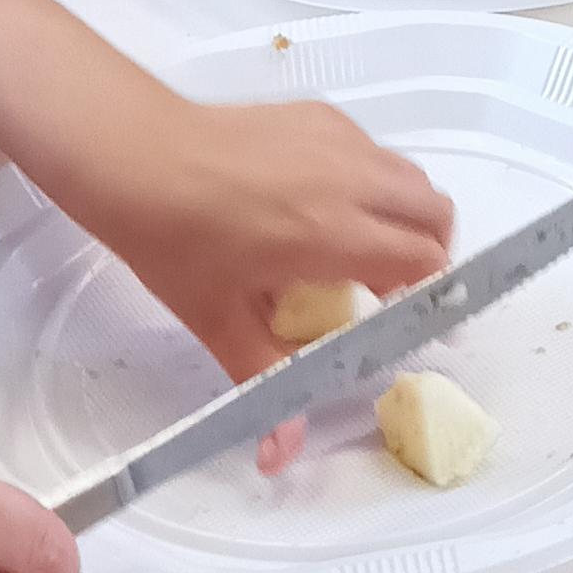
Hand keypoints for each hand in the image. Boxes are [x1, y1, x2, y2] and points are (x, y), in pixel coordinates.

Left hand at [66, 93, 453, 470]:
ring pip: (409, 177)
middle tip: (393, 286)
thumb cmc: (174, 240)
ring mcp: (340, 141)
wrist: (136, 156)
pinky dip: (371, 180)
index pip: (425, 262)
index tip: (407, 319)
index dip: (429, 294)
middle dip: (431, 253)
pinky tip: (322, 201)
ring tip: (362, 245)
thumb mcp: (219, 321)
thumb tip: (280, 456)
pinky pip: (372, 151)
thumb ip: (266, 383)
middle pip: (436, 213)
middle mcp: (353, 181)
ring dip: (405, 214)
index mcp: (336, 235)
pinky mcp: (322, 115)